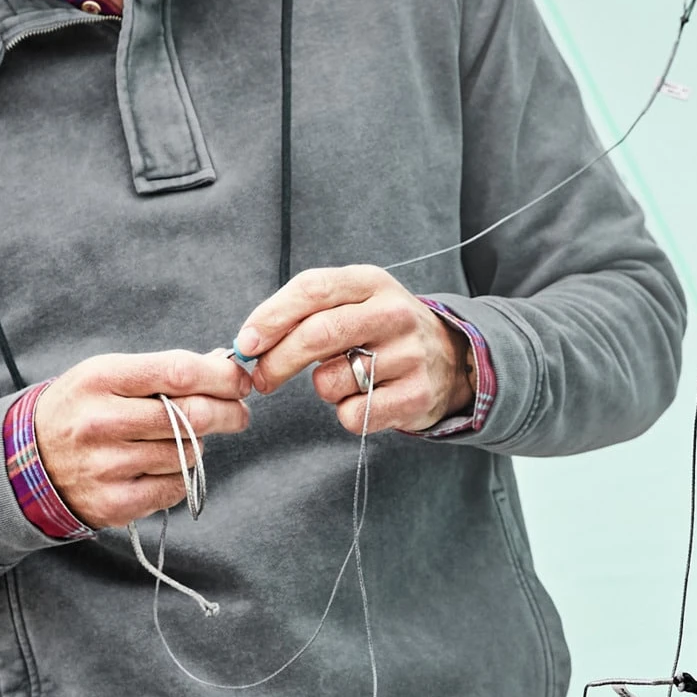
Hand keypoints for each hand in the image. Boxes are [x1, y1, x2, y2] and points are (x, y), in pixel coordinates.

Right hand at [33, 350, 251, 528]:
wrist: (29, 462)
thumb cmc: (81, 410)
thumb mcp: (107, 375)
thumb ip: (161, 370)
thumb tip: (222, 368)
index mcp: (100, 379)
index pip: (178, 373)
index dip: (221, 377)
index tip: (239, 381)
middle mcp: (101, 422)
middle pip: (192, 415)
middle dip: (229, 412)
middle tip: (239, 412)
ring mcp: (107, 466)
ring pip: (187, 452)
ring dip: (198, 444)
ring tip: (182, 438)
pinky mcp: (115, 503)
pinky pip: (175, 486)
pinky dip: (180, 474)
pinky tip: (164, 464)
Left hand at [234, 266, 472, 434]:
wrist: (450, 358)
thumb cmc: (379, 330)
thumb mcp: (352, 302)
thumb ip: (304, 313)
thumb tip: (250, 343)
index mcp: (371, 282)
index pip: (313, 289)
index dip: (272, 316)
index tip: (246, 342)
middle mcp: (394, 313)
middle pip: (317, 334)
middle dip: (277, 361)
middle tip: (261, 378)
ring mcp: (410, 355)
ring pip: (331, 381)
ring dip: (322, 388)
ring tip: (342, 379)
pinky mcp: (417, 395)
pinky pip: (355, 414)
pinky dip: (346, 413)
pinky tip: (364, 399)